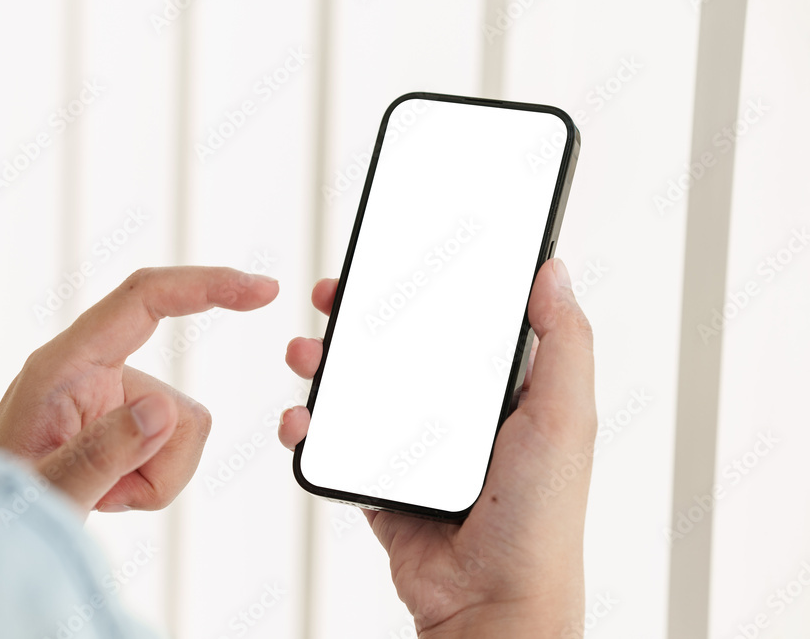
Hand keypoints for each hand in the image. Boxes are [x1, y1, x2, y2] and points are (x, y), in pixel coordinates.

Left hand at [0, 267, 278, 518]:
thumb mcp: (43, 492)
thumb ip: (101, 452)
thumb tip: (165, 407)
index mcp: (64, 364)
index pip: (144, 299)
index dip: (206, 286)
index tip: (263, 291)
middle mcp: (92, 370)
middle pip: (177, 401)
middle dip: (160, 463)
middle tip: (108, 501)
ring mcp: (114, 398)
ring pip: (184, 430)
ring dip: (153, 478)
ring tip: (99, 499)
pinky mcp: (128, 421)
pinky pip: (179, 448)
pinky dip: (154, 483)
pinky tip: (110, 494)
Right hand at [280, 259, 595, 637]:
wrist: (491, 605)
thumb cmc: (540, 518)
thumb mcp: (563, 417)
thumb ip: (564, 342)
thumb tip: (554, 271)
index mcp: (501, 394)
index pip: (459, 324)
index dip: (426, 288)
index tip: (395, 262)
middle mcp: (455, 417)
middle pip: (398, 351)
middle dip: (360, 322)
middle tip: (333, 299)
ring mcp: (414, 451)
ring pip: (360, 393)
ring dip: (326, 367)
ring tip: (306, 354)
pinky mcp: (381, 485)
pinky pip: (337, 447)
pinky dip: (311, 430)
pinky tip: (302, 419)